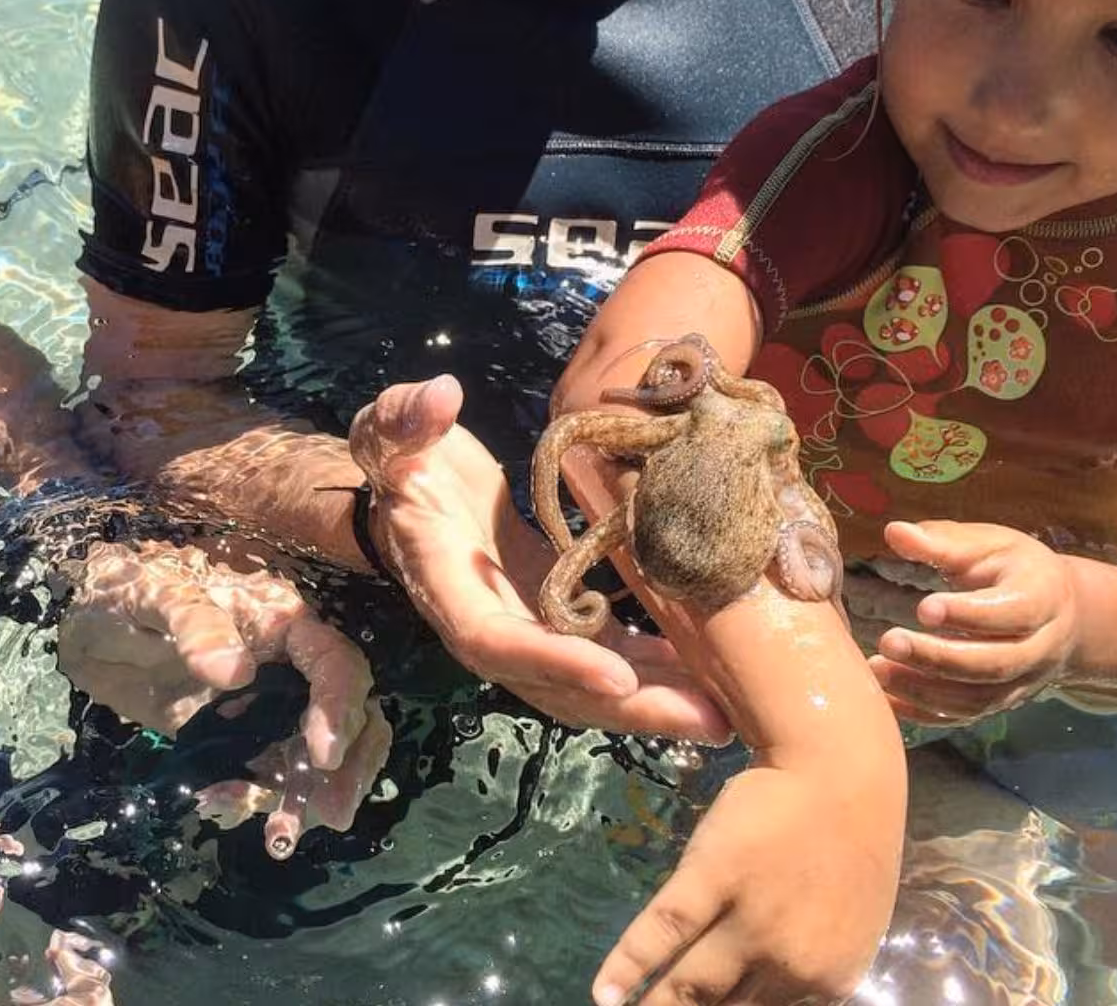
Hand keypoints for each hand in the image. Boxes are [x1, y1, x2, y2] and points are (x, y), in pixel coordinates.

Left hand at [57, 540, 388, 857]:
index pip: (334, 663)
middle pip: (349, 715)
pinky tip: (222, 806)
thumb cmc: (128, 594)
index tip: (324, 754)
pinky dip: (257, 798)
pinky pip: (268, 774)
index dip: (339, 706)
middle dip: (349, 766)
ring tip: (281, 837)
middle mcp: (288, 667)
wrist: (88, 627)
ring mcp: (267, 708)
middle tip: (330, 814)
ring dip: (309, 796)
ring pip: (315, 754)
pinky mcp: (239, 739)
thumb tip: (237, 672)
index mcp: (281, 623)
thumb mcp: (154, 596)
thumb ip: (194, 625)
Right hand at [348, 376, 729, 742]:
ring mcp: (523, 627)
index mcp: (445, 583)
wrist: (410, 486)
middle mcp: (484, 624)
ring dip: (653, 703)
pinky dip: (653, 670)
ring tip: (725, 713)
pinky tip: (708, 674)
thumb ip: (405, 419)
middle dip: (628, 707)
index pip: (495, 640)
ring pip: (586, 684)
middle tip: (707, 719)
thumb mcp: (390, 432)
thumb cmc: (402, 458)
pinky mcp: (553, 616)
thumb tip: (439, 398)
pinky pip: (605, 656)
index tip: (615, 676)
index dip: (552, 661)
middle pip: (554, 686)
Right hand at [593, 766, 899, 1005]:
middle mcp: (789, 962)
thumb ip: (808, 967)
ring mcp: (750, 920)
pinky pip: (662, 931)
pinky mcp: (713, 876)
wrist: (840, 769)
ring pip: (689, 984)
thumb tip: (761, 996)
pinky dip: (627, 966)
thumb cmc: (848, 842)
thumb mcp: (845, 926)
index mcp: (827, 980)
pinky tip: (603, 993)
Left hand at [869, 520, 1079, 724]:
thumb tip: (894, 531)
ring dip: (924, 690)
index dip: (969, 614)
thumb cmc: (1014, 570)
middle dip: (939, 657)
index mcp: (1042, 599)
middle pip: (993, 664)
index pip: (1012, 613)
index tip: (923, 607)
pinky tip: (886, 698)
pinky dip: (924, 713)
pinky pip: (963, 717)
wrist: (1060, 614)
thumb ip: (943, 541)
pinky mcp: (1000, 703)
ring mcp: (1021, 683)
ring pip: (977, 699)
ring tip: (877, 669)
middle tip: (889, 641)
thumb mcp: (989, 545)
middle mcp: (1038, 649)